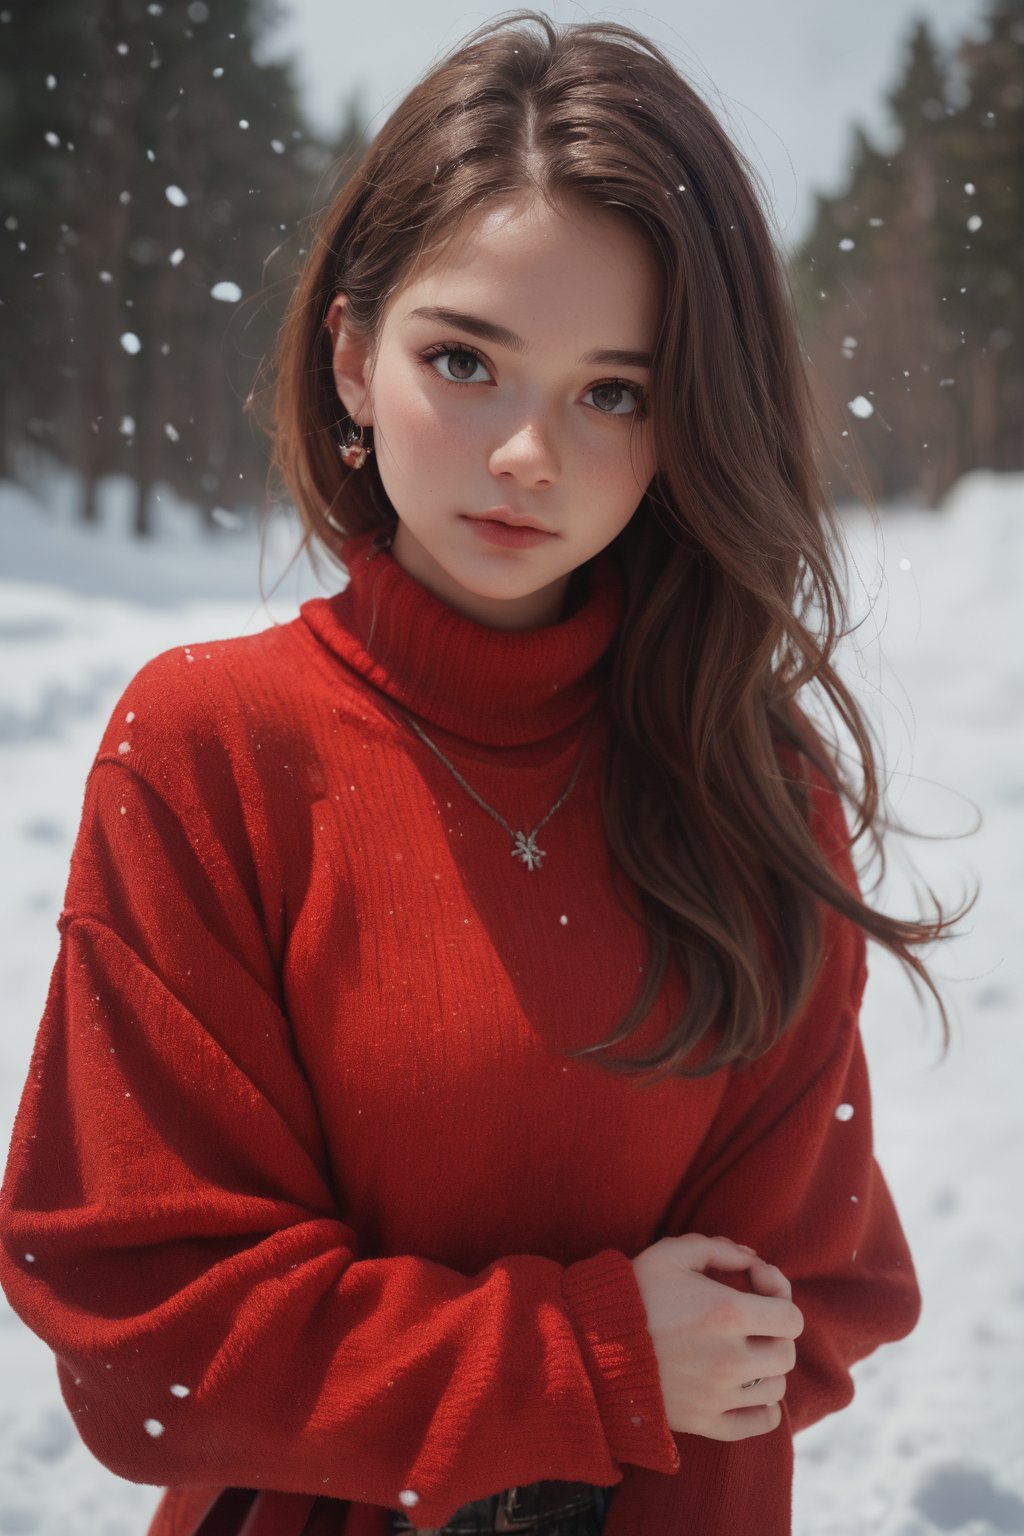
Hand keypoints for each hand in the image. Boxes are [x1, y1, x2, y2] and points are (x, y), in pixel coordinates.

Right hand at [630, 1233, 803, 1441]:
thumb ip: (719, 1248)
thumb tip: (752, 1260)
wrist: (590, 1343)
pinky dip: (763, 1408)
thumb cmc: (633, 1292)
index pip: (792, 1317)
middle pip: (786, 1354)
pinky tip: (747, 1388)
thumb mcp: (671, 1252)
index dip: (779, 1294)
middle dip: (774, 1331)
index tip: (754, 1284)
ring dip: (767, 1367)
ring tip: (741, 1350)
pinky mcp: (704, 1421)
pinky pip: (757, 1424)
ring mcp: (719, 1395)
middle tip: (748, 1319)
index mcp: (729, 1314)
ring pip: (776, 1388)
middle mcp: (731, 1359)